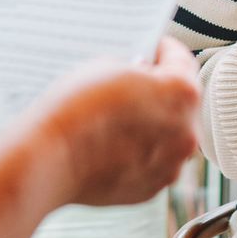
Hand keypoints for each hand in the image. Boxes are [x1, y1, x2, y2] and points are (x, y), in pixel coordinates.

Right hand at [29, 38, 200, 207]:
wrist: (49, 158)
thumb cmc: (75, 108)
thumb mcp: (107, 65)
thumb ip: (135, 68)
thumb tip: (141, 76)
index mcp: (182, 92)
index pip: (181, 59)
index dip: (162, 49)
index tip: (152, 49)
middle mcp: (186, 131)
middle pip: (180, 102)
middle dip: (160, 91)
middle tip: (134, 83)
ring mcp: (171, 165)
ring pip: (168, 136)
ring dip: (153, 124)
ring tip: (121, 117)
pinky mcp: (152, 188)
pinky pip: (153, 162)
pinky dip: (139, 153)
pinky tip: (113, 144)